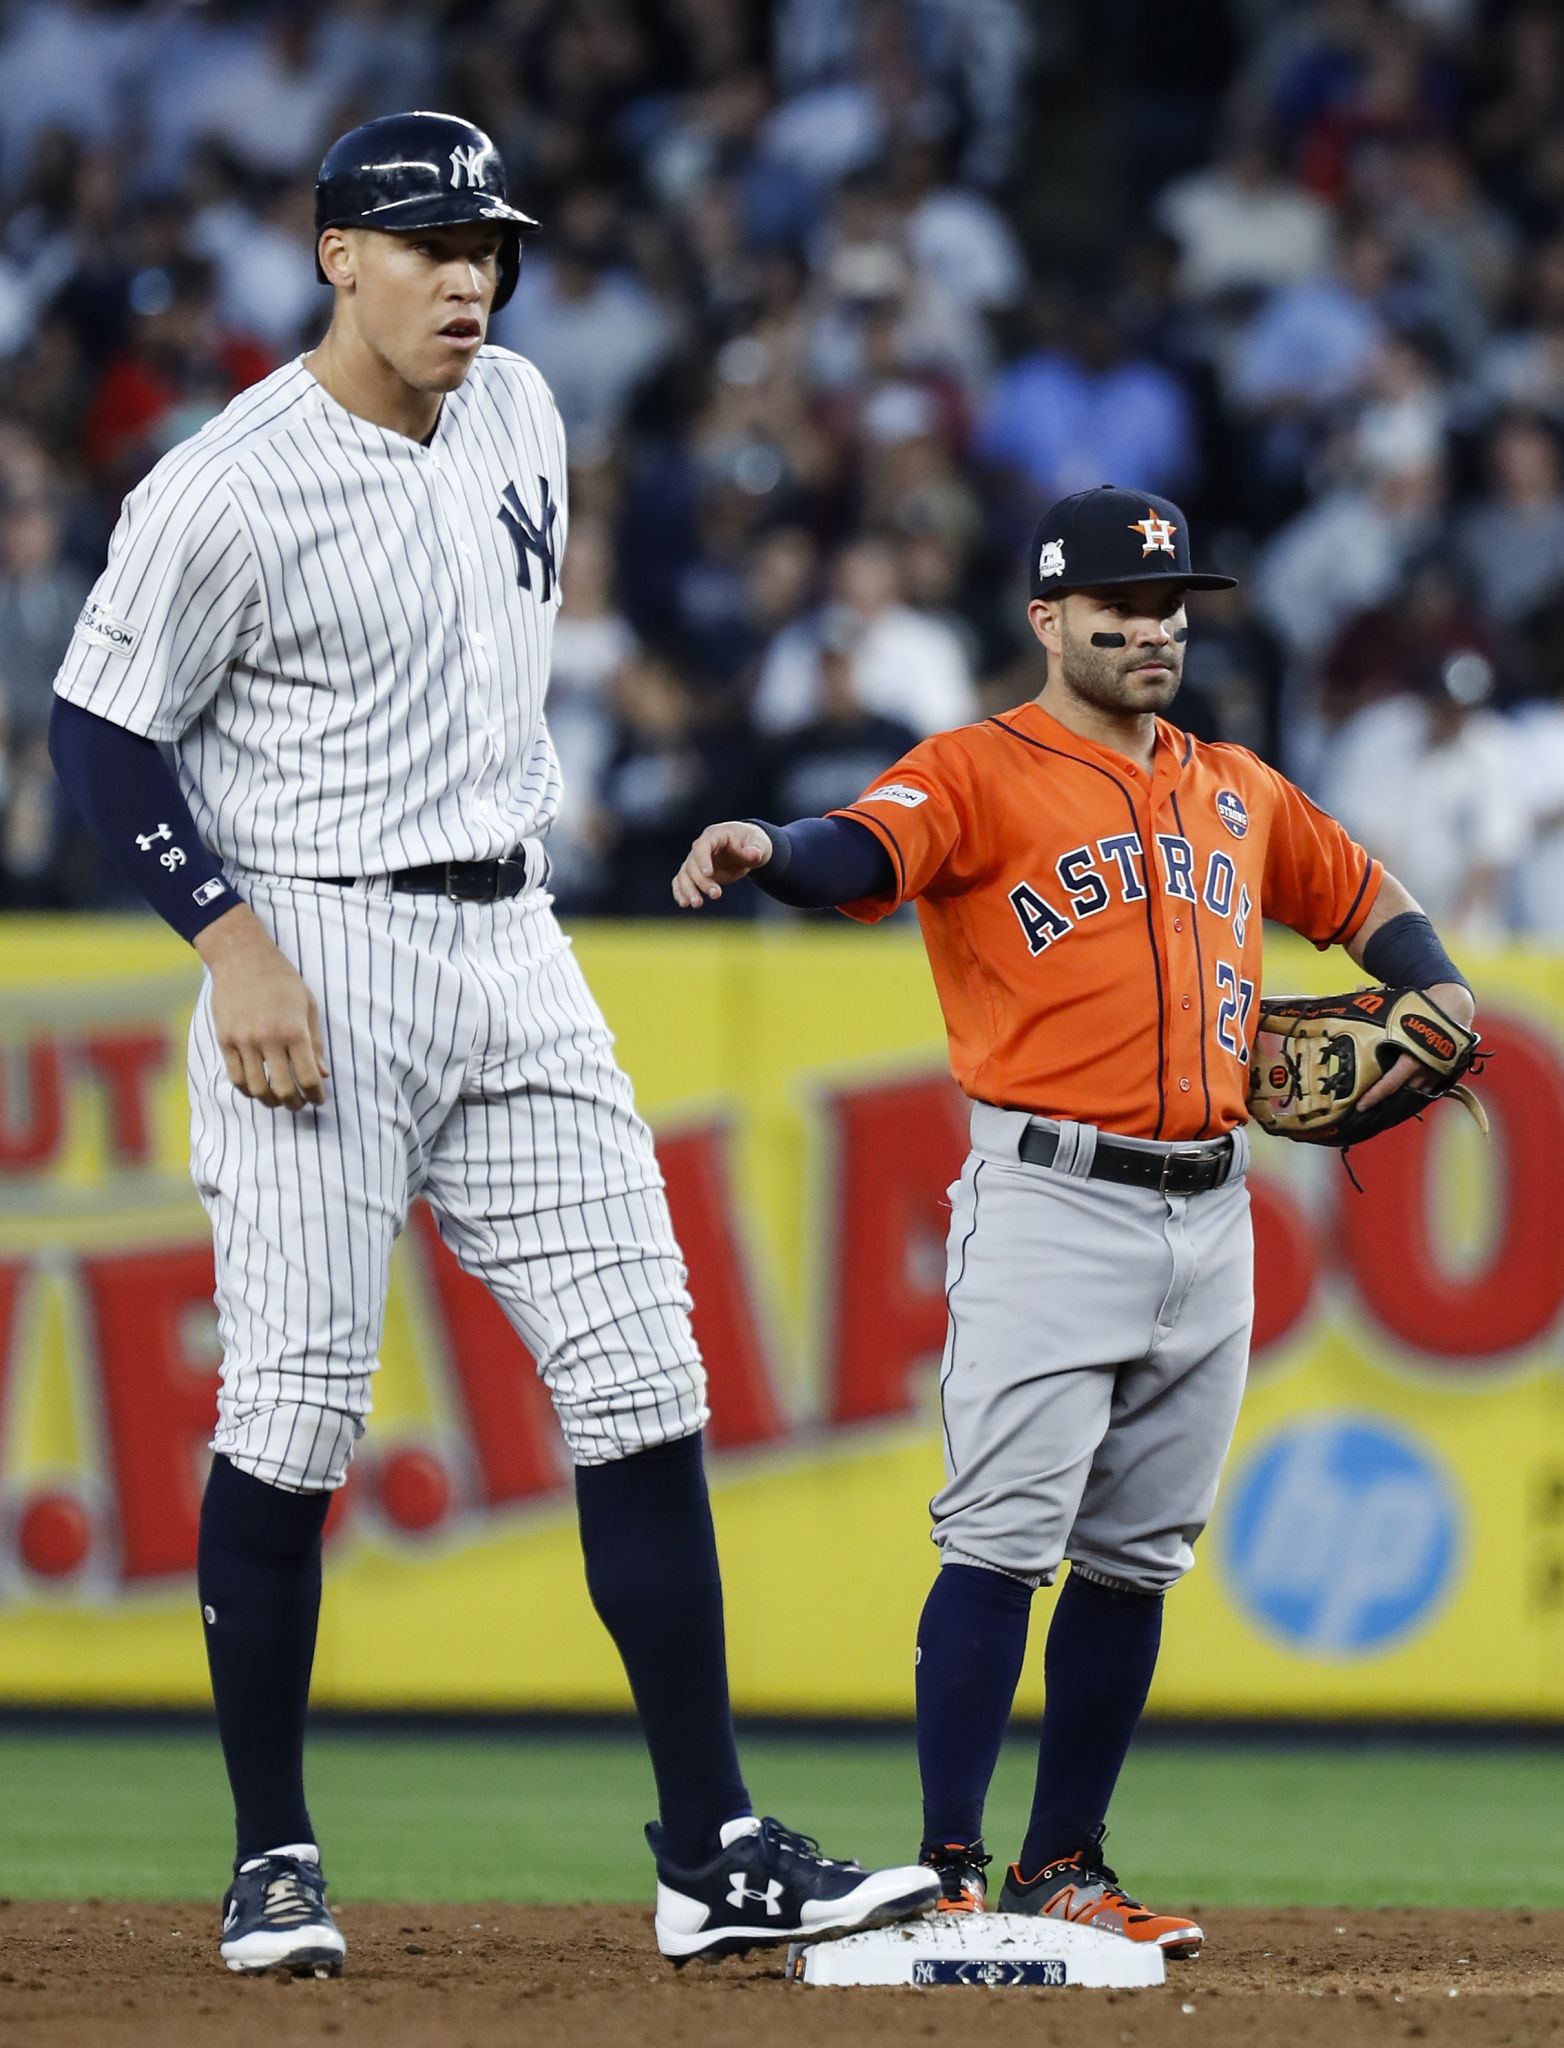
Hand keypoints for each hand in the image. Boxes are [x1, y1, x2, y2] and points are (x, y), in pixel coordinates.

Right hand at [194, 905, 329, 1110]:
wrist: (242, 957)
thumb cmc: (282, 981)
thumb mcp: (308, 1007)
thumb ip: (315, 1043)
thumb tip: (323, 1075)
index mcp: (294, 1030)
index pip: (308, 1077)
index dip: (316, 1094)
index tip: (318, 1099)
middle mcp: (268, 1039)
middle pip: (283, 1089)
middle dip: (294, 1103)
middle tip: (299, 1105)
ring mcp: (243, 1041)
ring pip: (256, 1088)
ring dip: (270, 1101)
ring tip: (278, 1100)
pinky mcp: (224, 1039)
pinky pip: (235, 1076)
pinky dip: (247, 1089)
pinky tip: (257, 1089)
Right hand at [672, 821, 773, 908]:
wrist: (748, 849)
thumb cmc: (753, 842)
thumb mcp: (759, 843)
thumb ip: (756, 849)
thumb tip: (754, 854)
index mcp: (715, 835)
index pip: (702, 846)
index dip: (703, 859)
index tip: (708, 874)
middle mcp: (701, 848)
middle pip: (693, 864)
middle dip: (702, 881)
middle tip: (716, 895)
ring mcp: (697, 861)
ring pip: (685, 874)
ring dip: (688, 890)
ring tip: (697, 905)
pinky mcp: (696, 874)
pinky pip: (682, 881)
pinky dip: (680, 891)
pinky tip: (684, 904)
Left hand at [1356, 980, 1474, 1114]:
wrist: (1455, 1005)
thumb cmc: (1424, 1008)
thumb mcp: (1398, 1015)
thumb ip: (1379, 1022)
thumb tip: (1356, 1009)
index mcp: (1412, 1058)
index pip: (1389, 1084)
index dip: (1373, 1097)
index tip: (1360, 1106)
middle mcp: (1425, 1070)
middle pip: (1402, 1092)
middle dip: (1386, 1099)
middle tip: (1368, 1103)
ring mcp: (1437, 1073)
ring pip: (1416, 1091)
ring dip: (1402, 1094)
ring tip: (1386, 1098)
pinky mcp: (1445, 1072)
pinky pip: (1429, 1087)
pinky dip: (1417, 1089)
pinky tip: (1406, 1088)